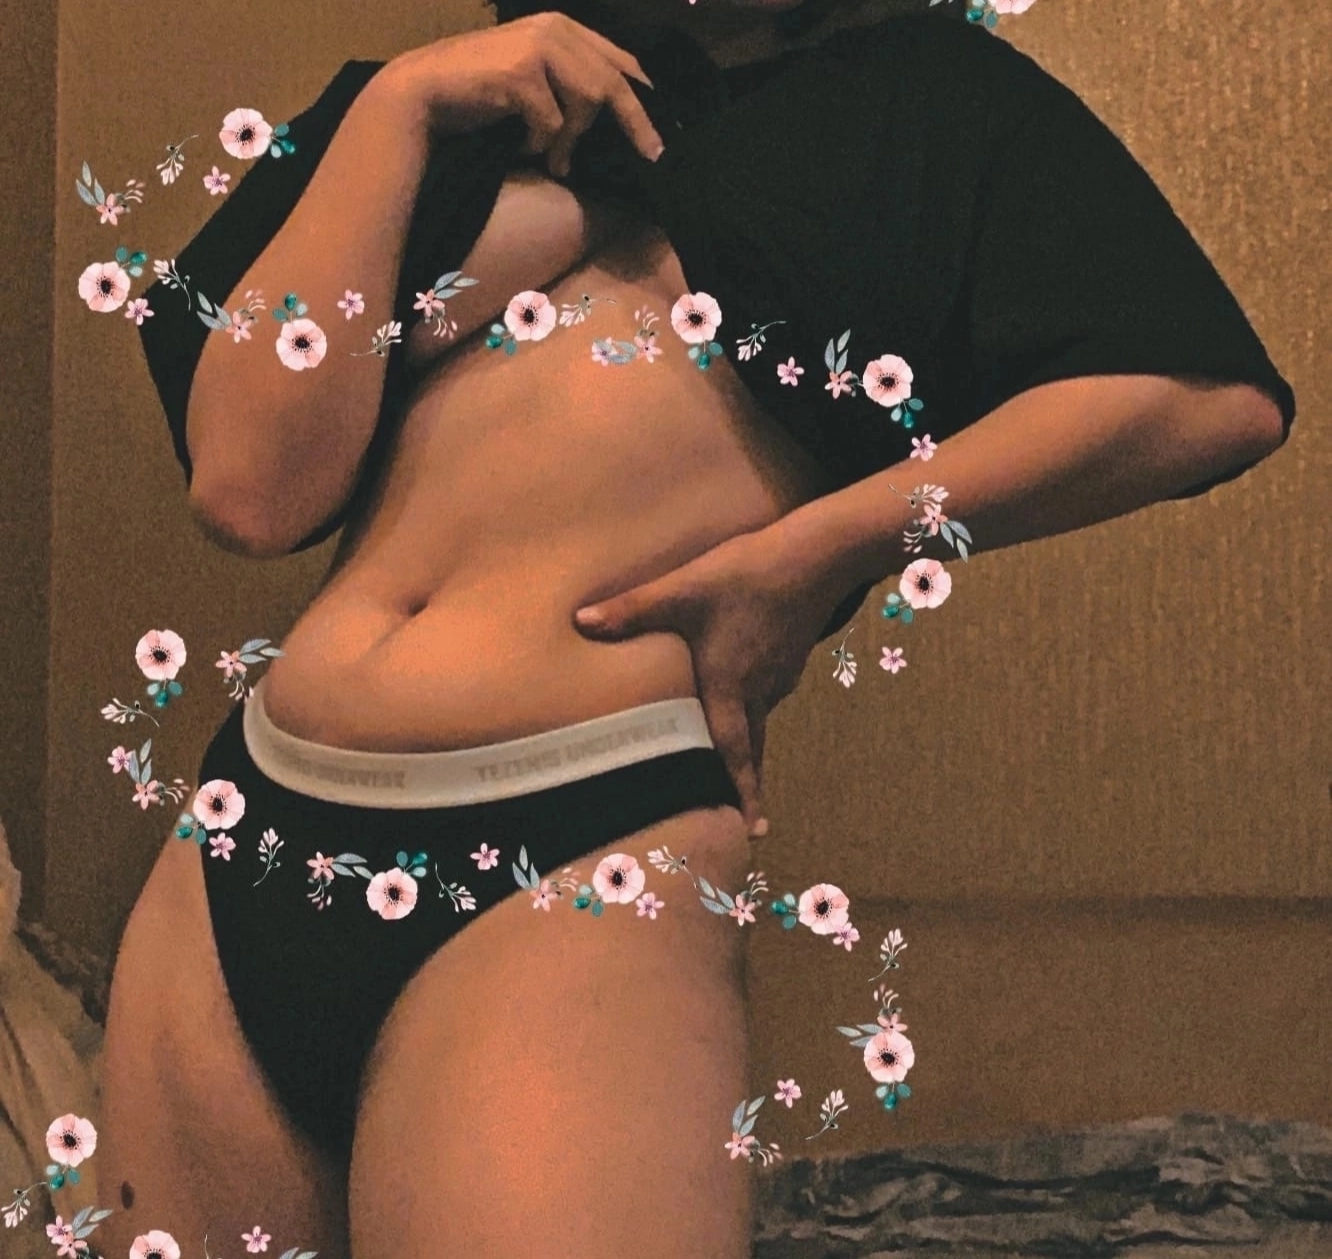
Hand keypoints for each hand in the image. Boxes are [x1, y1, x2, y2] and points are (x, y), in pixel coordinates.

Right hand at [386, 13, 664, 177]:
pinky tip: (520, 144)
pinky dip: (538, 143)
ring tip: (554, 159)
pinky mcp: (522, 72)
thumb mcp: (534, 85)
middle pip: (613, 82)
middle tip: (653, 156)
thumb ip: (571, 89)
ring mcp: (538, 47)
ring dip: (570, 139)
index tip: (663, 134)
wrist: (423, 93)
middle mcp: (554, 29)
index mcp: (562, 28)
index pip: (620, 62)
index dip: (645, 98)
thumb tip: (612, 122)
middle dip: (635, 124)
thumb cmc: (479, 95)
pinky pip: (551, 122)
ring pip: (586, 103)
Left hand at [571, 526, 850, 837]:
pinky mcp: (789, 655)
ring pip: (758, 718)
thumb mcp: (683, 589)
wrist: (817, 554)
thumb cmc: (747, 575)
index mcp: (731, 687)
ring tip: (727, 756)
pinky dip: (752, 703)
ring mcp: (779, 674)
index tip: (754, 831)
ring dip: (745, 741)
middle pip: (751, 747)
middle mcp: (759, 690)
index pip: (735, 754)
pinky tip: (739, 687)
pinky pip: (767, 691)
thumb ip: (633, 609)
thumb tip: (580, 621)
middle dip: (746, 782)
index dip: (743, 794)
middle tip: (743, 816)